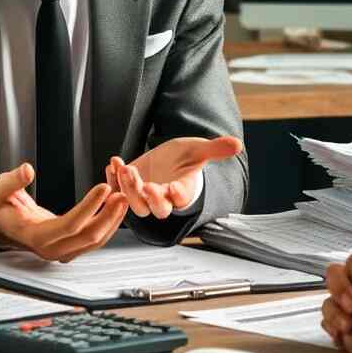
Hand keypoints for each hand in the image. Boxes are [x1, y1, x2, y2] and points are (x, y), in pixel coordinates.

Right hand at [0, 162, 127, 261]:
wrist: (5, 227)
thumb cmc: (5, 209)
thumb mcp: (2, 190)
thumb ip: (13, 180)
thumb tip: (27, 170)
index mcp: (36, 235)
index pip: (69, 225)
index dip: (89, 206)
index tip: (103, 188)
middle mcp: (52, 248)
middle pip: (88, 237)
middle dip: (109, 215)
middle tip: (122, 193)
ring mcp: (64, 251)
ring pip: (96, 240)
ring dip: (113, 219)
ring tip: (123, 196)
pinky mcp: (72, 248)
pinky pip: (96, 238)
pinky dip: (108, 222)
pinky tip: (114, 204)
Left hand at [105, 135, 242, 219]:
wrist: (168, 160)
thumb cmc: (185, 157)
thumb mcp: (199, 150)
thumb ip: (215, 149)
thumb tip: (238, 144)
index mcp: (182, 191)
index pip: (181, 199)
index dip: (177, 195)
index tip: (173, 187)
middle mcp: (163, 198)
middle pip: (156, 208)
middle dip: (149, 198)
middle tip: (145, 184)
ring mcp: (143, 196)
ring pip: (134, 203)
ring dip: (128, 188)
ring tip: (124, 168)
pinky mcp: (127, 189)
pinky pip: (117, 190)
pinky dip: (113, 179)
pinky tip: (114, 162)